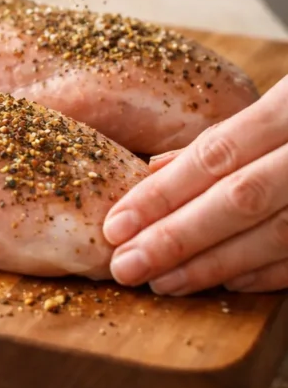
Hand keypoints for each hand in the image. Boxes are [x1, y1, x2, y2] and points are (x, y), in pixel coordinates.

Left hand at [103, 75, 287, 293]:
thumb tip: (156, 169)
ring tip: (162, 282)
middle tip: (125, 267)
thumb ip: (225, 138)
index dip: (162, 194)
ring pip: (275, 237)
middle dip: (176, 238)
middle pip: (238, 200)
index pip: (216, 156)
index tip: (115, 224)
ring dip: (213, 265)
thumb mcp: (284, 102)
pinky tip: (225, 284)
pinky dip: (266, 273)